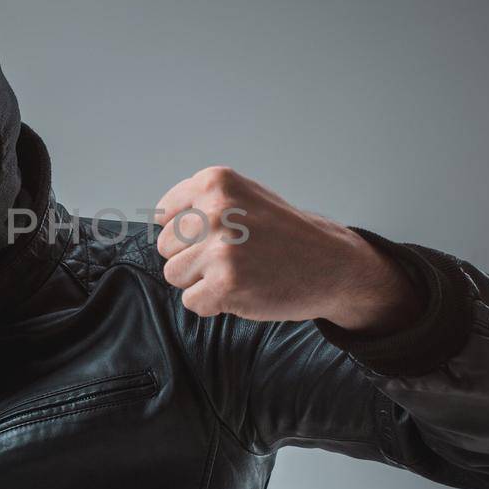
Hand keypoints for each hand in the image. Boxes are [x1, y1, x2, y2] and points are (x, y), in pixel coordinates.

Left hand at [154, 166, 422, 332]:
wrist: (331, 264)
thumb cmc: (284, 234)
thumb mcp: (242, 197)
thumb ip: (199, 204)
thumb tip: (157, 223)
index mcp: (214, 183)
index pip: (164, 215)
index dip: (187, 234)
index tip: (216, 236)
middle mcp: (214, 210)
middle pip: (166, 247)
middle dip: (193, 258)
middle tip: (234, 257)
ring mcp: (219, 248)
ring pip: (174, 275)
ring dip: (201, 282)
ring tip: (238, 272)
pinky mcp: (225, 284)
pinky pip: (192, 302)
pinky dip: (214, 304)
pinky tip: (243, 291)